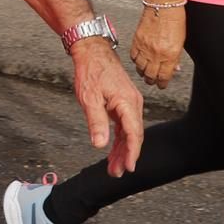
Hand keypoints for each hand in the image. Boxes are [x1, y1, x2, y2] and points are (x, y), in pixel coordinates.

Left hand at [70, 39, 143, 176]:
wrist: (92, 51)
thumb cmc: (91, 70)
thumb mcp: (89, 98)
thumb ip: (96, 122)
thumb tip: (100, 144)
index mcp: (127, 102)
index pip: (134, 133)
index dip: (132, 152)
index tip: (128, 167)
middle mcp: (132, 103)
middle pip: (133, 135)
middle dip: (126, 155)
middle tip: (116, 172)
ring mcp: (129, 102)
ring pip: (129, 131)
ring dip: (122, 149)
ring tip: (113, 167)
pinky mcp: (123, 102)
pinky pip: (124, 125)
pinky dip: (119, 138)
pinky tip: (114, 150)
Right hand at [130, 4, 186, 88]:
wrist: (163, 5)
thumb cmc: (174, 20)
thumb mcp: (181, 42)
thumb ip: (175, 57)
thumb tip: (173, 68)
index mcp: (169, 55)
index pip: (164, 76)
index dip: (162, 83)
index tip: (162, 85)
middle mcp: (156, 53)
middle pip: (150, 75)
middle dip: (152, 80)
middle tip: (153, 81)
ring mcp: (145, 48)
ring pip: (140, 68)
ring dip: (143, 72)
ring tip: (145, 73)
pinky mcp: (136, 41)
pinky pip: (133, 57)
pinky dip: (136, 61)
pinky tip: (139, 61)